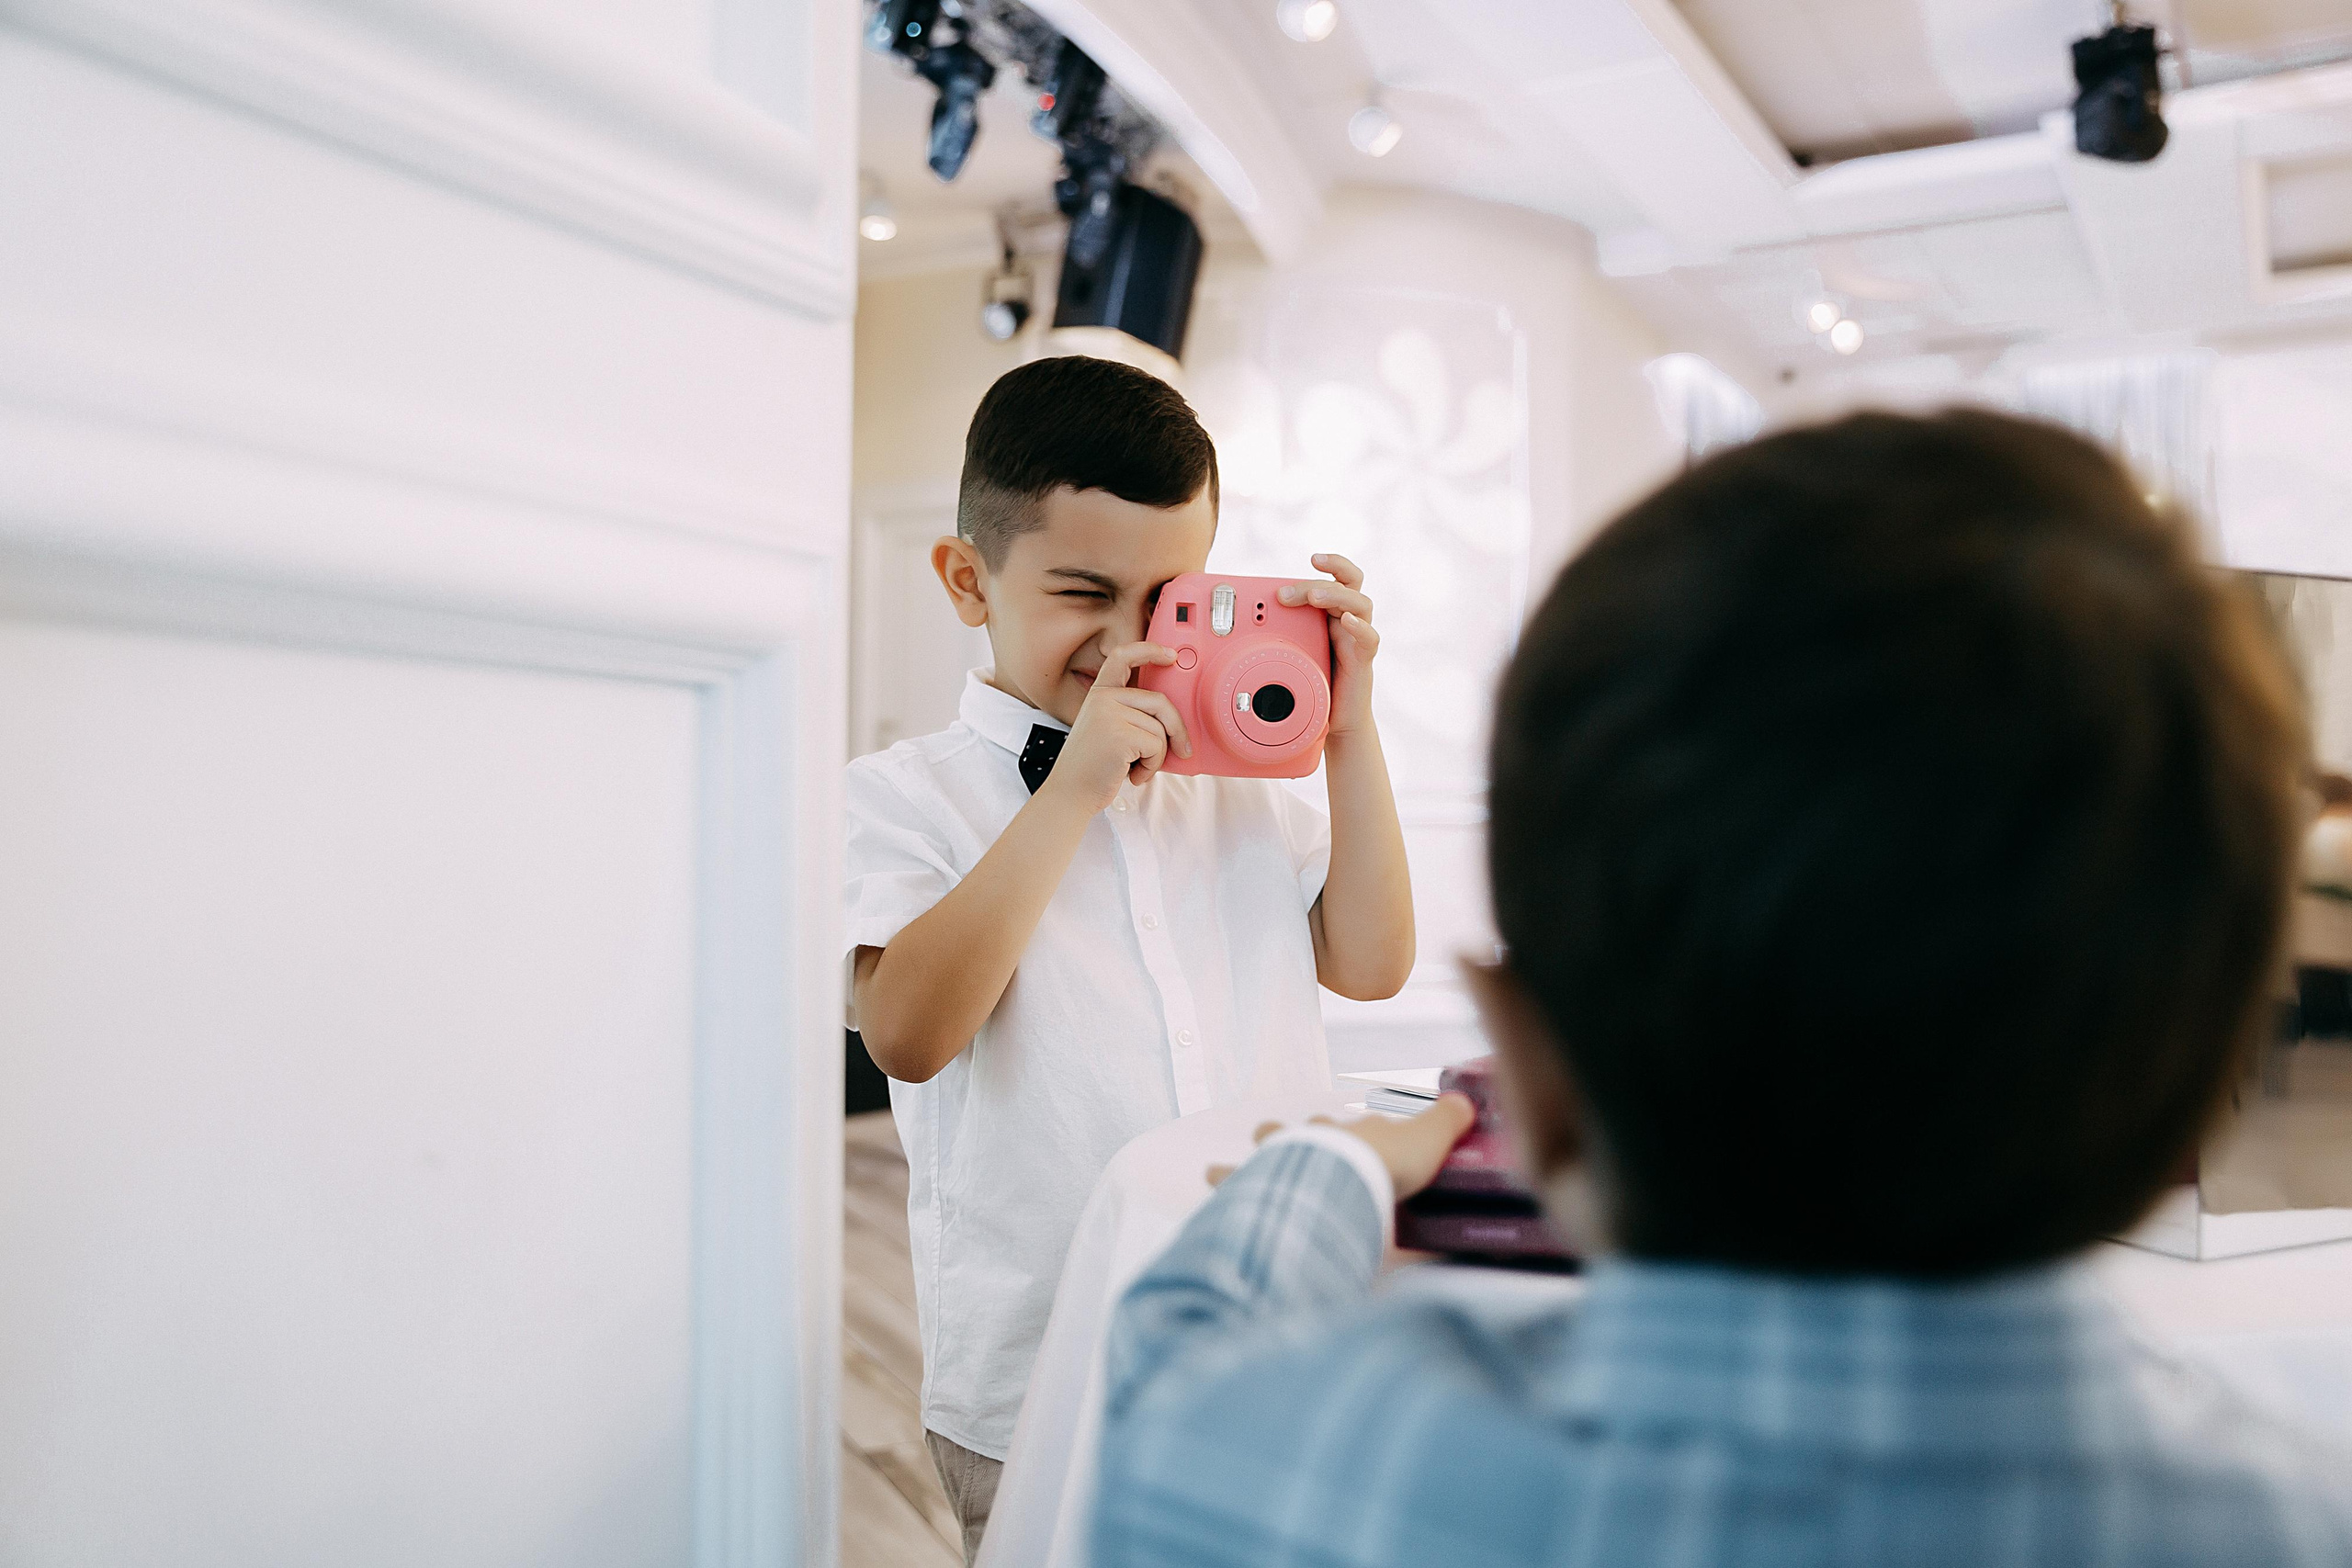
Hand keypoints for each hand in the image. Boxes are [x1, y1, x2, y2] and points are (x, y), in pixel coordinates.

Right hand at [1037, 642, 1193, 811]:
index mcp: (1099, 694)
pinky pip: (1157, 746)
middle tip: (1183, 750)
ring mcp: (1109, 714)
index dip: (1149, 650)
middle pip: (1160, 702)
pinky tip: (1134, 775)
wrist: (1069, 794)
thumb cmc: (1092, 768)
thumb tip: (1172, 720)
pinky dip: (1152, 766)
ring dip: (1157, 756)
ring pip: (1161, 729)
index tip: (1169, 655)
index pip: (1122, 657)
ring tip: (1136, 768)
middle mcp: (1103, 699)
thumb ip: (1131, 716)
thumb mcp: (1107, 731)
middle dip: (1177, 729)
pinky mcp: (1119, 734)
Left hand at [1208, 1093, 1477, 1199]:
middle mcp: (1307, 1143)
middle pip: (1288, 1133)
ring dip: (1236, 1167)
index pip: (1342, 1126)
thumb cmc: (1386, 1162)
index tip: (1349, 1134)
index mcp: (1344, 1132)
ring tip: (1213, 1171)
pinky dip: (1222, 1194)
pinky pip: (1235, 1192)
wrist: (1346, 1177)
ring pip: (1254, 1159)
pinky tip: (1208, 1200)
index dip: (1345, 1131)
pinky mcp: (1261, 1193)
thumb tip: (1465, 1100)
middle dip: (1279, 1137)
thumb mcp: (1429, 1138)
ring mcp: (1280, 1167)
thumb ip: (1447, 1120)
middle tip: (1268, 1137)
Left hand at [1278, 554, 1377, 736]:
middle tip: (1286, 592)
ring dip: (1337, 596)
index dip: (1333, 564)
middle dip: (1316, 583)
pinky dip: (1360, 628)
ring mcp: (1358, 640)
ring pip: (1362, 604)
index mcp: (1334, 615)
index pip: (1341, 579)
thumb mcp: (1292, 652)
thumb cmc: (1315, 683)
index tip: (1313, 557)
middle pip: (1347, 585)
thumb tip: (1241, 622)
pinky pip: (1370, 639)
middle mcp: (1350, 622)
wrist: (1336, 719)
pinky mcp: (1363, 661)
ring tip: (1314, 597)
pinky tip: (1347, 623)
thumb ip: (1279, 634)